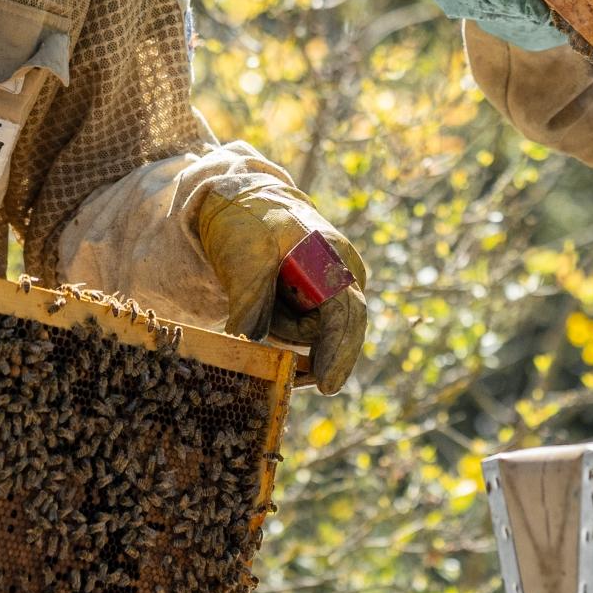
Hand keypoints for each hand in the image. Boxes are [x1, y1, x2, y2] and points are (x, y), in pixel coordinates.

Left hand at [191, 185, 370, 392]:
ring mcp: (330, 292)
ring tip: (255, 295)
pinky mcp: (314, 303)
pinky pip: (299, 332)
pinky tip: (261, 311)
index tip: (327, 387)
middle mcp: (341, 278)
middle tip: (276, 365)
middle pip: (330, 333)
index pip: (347, 313)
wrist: (245, 205)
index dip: (340, 353)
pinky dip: (279, 331)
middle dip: (305, 353)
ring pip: (309, 336)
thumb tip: (246, 343)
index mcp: (332, 258)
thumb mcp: (244, 255)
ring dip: (281, 332)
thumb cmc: (249, 223)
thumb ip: (249, 298)